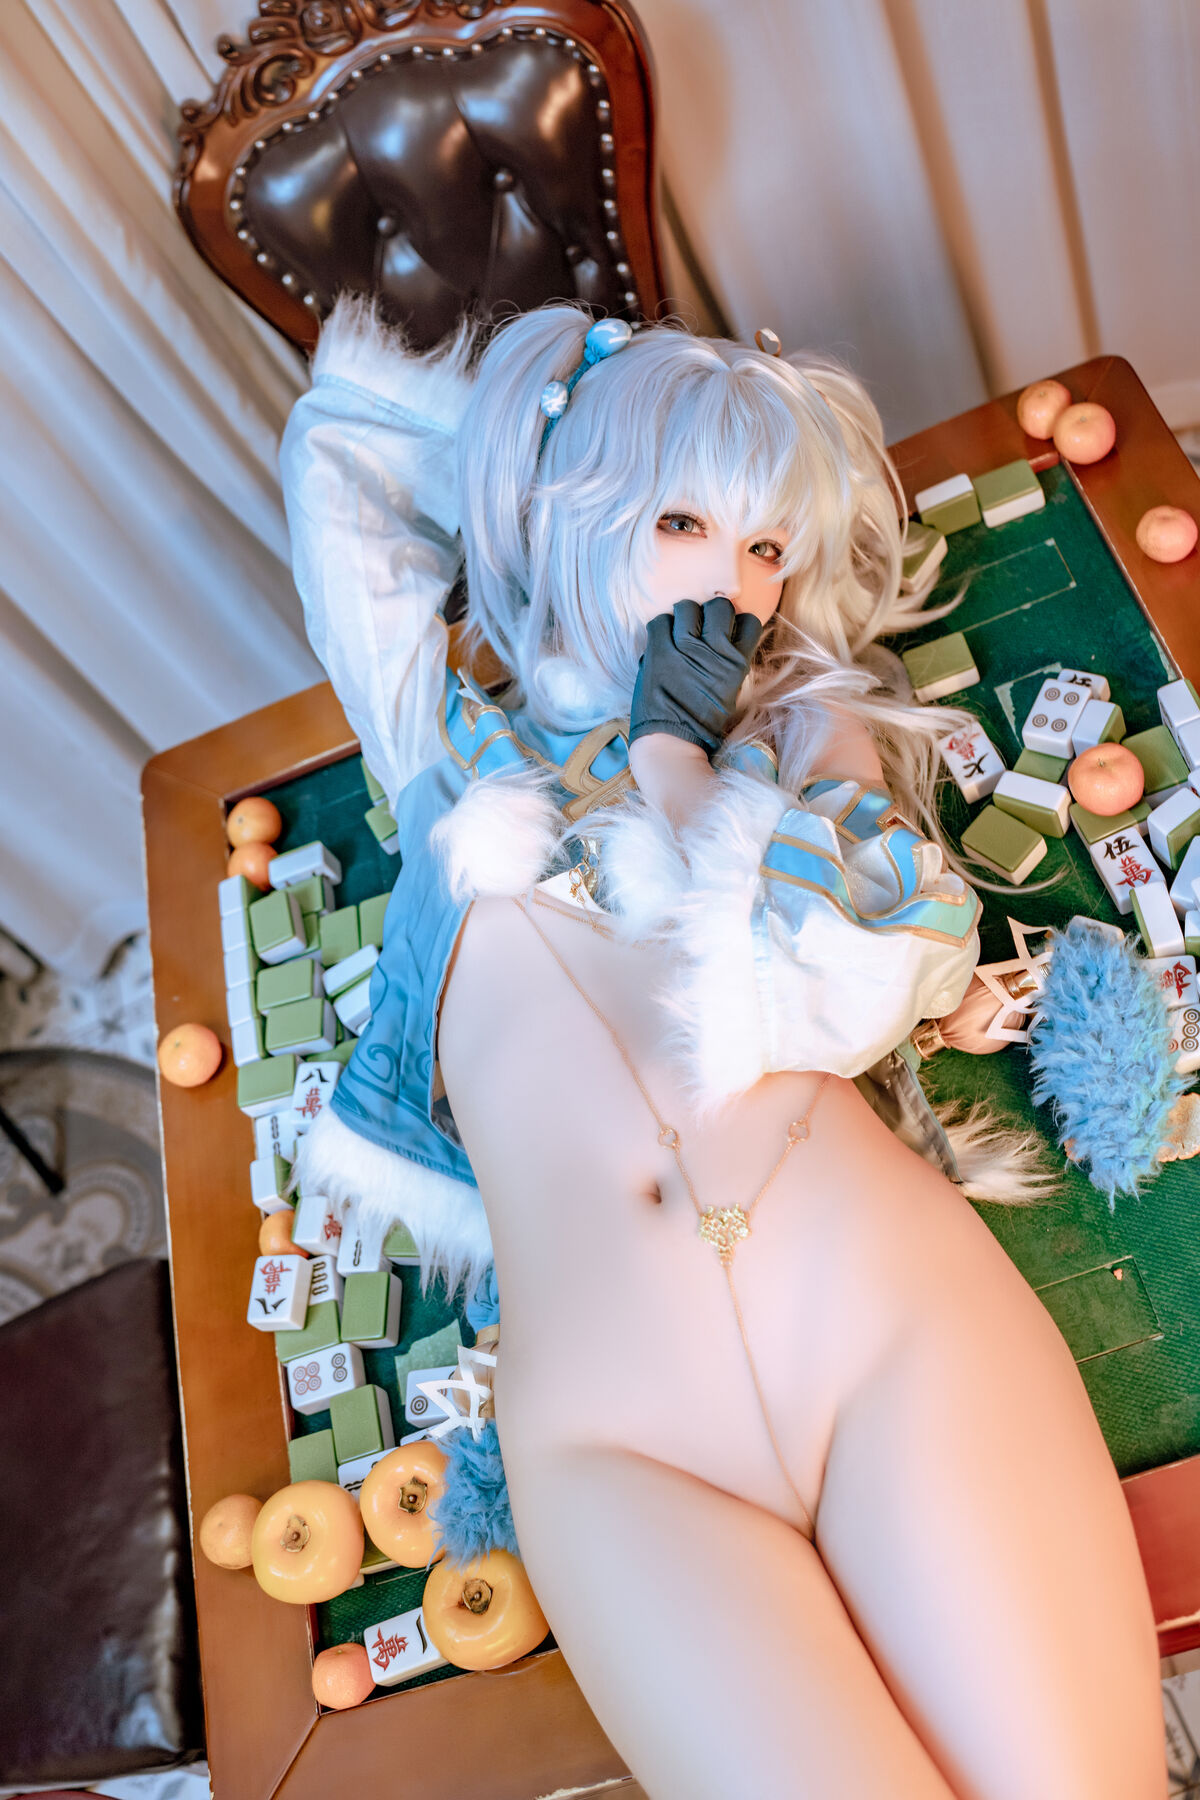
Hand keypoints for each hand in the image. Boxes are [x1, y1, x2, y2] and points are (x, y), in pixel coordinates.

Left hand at [629, 597, 763, 758]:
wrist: (671, 742)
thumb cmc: (702, 722)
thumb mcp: (730, 692)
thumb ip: (730, 663)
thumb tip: (727, 637)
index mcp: (736, 663)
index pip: (749, 621)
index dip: (736, 622)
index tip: (728, 629)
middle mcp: (714, 651)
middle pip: (719, 605)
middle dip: (712, 612)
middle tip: (702, 627)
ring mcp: (684, 649)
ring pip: (688, 606)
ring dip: (684, 616)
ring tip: (679, 631)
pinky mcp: (658, 652)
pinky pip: (660, 621)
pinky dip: (661, 627)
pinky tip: (663, 640)